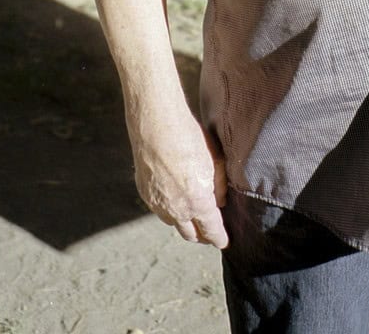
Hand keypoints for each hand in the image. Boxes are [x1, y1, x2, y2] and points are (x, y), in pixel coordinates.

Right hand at [130, 113, 228, 247]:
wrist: (157, 125)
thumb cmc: (189, 138)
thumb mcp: (215, 160)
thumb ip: (220, 185)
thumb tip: (220, 201)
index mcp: (198, 203)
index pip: (211, 230)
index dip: (219, 238)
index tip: (224, 242)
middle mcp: (176, 209)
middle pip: (190, 234)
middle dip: (202, 236)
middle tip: (208, 233)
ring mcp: (157, 204)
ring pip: (173, 223)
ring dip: (183, 223)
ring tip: (192, 217)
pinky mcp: (144, 193)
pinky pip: (159, 208)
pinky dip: (168, 208)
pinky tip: (173, 198)